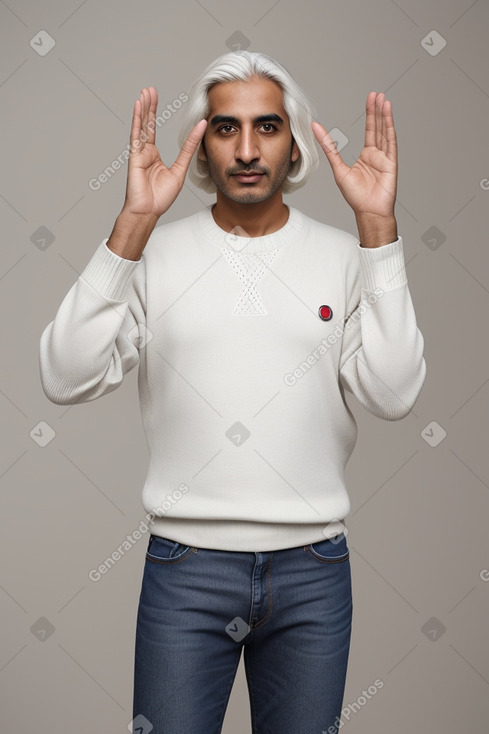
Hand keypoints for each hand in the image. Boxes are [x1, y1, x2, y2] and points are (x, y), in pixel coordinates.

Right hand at [121, 86, 206, 218]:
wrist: (148, 211)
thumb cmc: (161, 197)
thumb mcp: (180, 170)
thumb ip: (188, 149)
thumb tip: (201, 129)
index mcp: (153, 157)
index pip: (154, 130)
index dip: (156, 115)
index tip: (158, 99)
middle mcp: (145, 152)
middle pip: (147, 124)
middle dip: (149, 106)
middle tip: (151, 89)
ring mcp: (139, 153)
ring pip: (142, 126)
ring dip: (144, 108)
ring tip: (146, 92)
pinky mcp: (135, 157)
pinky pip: (137, 135)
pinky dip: (138, 120)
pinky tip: (139, 105)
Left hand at [312, 92, 396, 219]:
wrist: (368, 211)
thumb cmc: (355, 196)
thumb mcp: (338, 169)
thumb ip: (329, 147)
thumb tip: (315, 129)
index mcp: (366, 156)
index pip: (370, 130)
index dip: (370, 115)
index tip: (370, 99)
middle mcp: (377, 155)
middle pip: (378, 128)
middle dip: (377, 111)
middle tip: (376, 94)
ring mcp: (385, 158)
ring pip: (385, 132)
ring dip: (384, 115)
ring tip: (383, 99)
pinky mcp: (391, 162)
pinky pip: (390, 141)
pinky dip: (389, 127)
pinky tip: (388, 113)